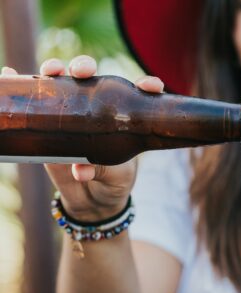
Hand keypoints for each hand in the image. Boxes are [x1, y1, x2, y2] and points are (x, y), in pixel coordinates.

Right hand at [1, 56, 164, 221]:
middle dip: (85, 66)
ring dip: (53, 69)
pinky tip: (8, 73)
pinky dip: (18, 84)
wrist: (92, 202)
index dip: (145, 85)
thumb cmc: (113, 183)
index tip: (152, 87)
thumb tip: (80, 170)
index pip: (135, 92)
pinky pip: (32, 101)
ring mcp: (70, 113)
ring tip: (50, 70)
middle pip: (89, 76)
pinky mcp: (48, 125)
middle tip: (82, 71)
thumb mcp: (116, 177)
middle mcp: (97, 107)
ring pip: (60, 82)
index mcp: (122, 115)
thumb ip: (102, 170)